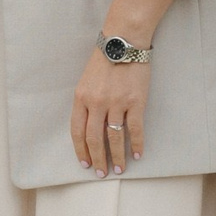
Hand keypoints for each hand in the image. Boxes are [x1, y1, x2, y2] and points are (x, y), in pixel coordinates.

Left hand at [71, 47, 149, 175]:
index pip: (77, 131)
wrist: (124, 42)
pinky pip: (135, 129)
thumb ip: (86, 102)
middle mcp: (96, 103)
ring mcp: (116, 103)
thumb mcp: (86, 80)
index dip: (81, 149)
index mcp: (81, 97)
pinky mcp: (135, 102)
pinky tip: (138, 155)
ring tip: (119, 169)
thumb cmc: (104, 59)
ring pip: (115, 137)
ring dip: (116, 156)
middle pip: (94, 138)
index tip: (84, 163)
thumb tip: (89, 125)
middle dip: (97, 158)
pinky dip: (137, 144)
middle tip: (101, 173)